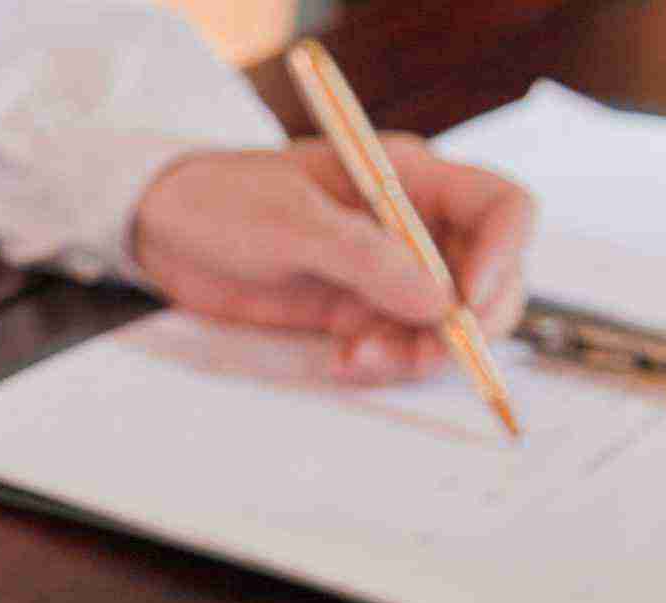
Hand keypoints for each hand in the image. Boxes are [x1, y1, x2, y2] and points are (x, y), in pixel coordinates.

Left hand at [131, 136, 534, 382]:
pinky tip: (345, 360)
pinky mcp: (355, 310)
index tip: (466, 303)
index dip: (504, 255)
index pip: (501, 208)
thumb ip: (362, 257)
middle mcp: (411, 226)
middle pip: (490, 276)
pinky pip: (399, 343)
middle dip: (470, 322)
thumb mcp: (288, 222)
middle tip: (424, 352)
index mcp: (409, 179)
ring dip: (422, 351)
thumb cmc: (221, 202)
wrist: (162, 231)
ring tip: (363, 358)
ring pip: (447, 322)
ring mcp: (385, 272)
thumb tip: (438, 300)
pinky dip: (386, 361)